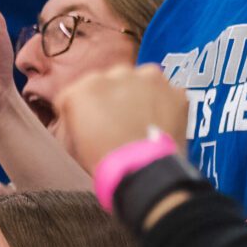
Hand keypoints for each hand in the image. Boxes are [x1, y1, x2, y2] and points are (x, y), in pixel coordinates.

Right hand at [55, 64, 188, 175]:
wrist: (144, 172)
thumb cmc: (106, 163)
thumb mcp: (72, 143)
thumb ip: (73, 120)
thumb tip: (82, 116)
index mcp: (85, 88)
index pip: (81, 92)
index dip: (87, 109)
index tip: (94, 122)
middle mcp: (117, 74)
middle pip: (113, 81)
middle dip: (115, 98)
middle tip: (120, 123)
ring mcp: (149, 79)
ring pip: (142, 81)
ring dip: (141, 96)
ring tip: (142, 123)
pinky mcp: (174, 90)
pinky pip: (167, 94)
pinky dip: (165, 105)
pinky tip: (160, 125)